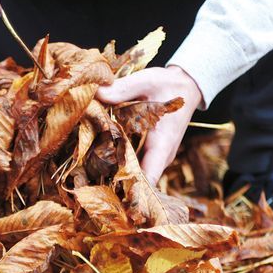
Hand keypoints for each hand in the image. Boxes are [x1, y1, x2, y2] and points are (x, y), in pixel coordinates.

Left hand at [96, 65, 202, 184]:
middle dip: (115, 185)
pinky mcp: (150, 154)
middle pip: (139, 183)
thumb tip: (96, 93)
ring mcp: (156, 158)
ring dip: (115, 177)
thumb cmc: (168, 84)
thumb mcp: (146, 81)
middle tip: (87, 182)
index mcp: (162, 143)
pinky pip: (135, 168)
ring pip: (136, 177)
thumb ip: (121, 89)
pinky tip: (97, 162)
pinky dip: (119, 167)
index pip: (150, 177)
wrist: (186, 86)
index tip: (108, 191)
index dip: (131, 189)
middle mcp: (161, 157)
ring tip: (88, 176)